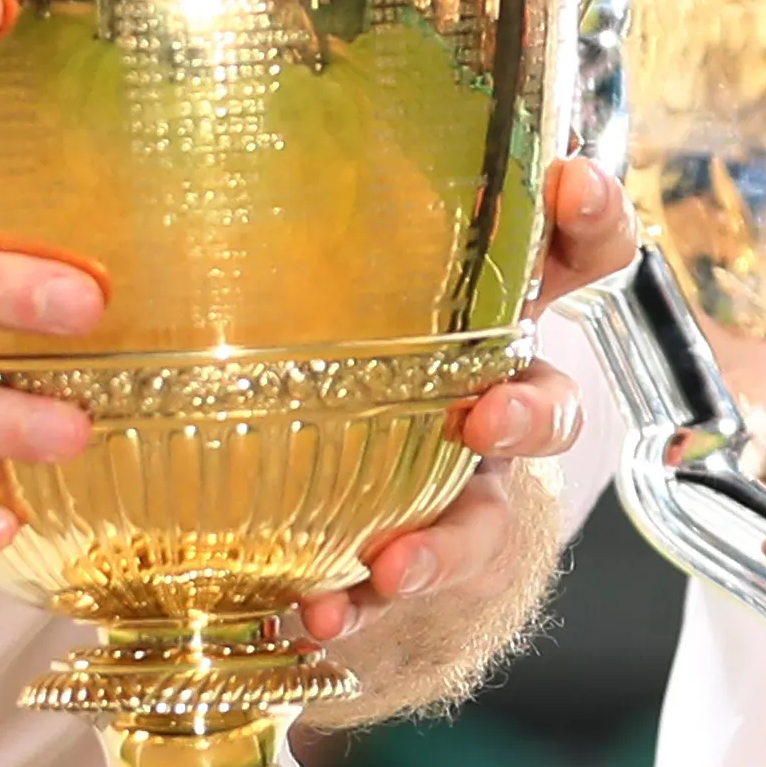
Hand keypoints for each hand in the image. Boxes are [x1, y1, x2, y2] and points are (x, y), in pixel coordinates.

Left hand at [296, 156, 639, 650]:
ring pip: (489, 517)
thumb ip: (300, 225)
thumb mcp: (333, 276)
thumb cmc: (333, 342)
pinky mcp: (416, 561)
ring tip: (393, 565)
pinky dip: (360, 605)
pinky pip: (401, 588)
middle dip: (528, 412)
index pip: (574, 254)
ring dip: (448, 542)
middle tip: (486, 419)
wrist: (334, 481)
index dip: (591, 216)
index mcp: (487, 314)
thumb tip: (174, 152)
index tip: (571, 179)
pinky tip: (316, 614)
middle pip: (552, 404)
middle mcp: (492, 400)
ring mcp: (463, 490)